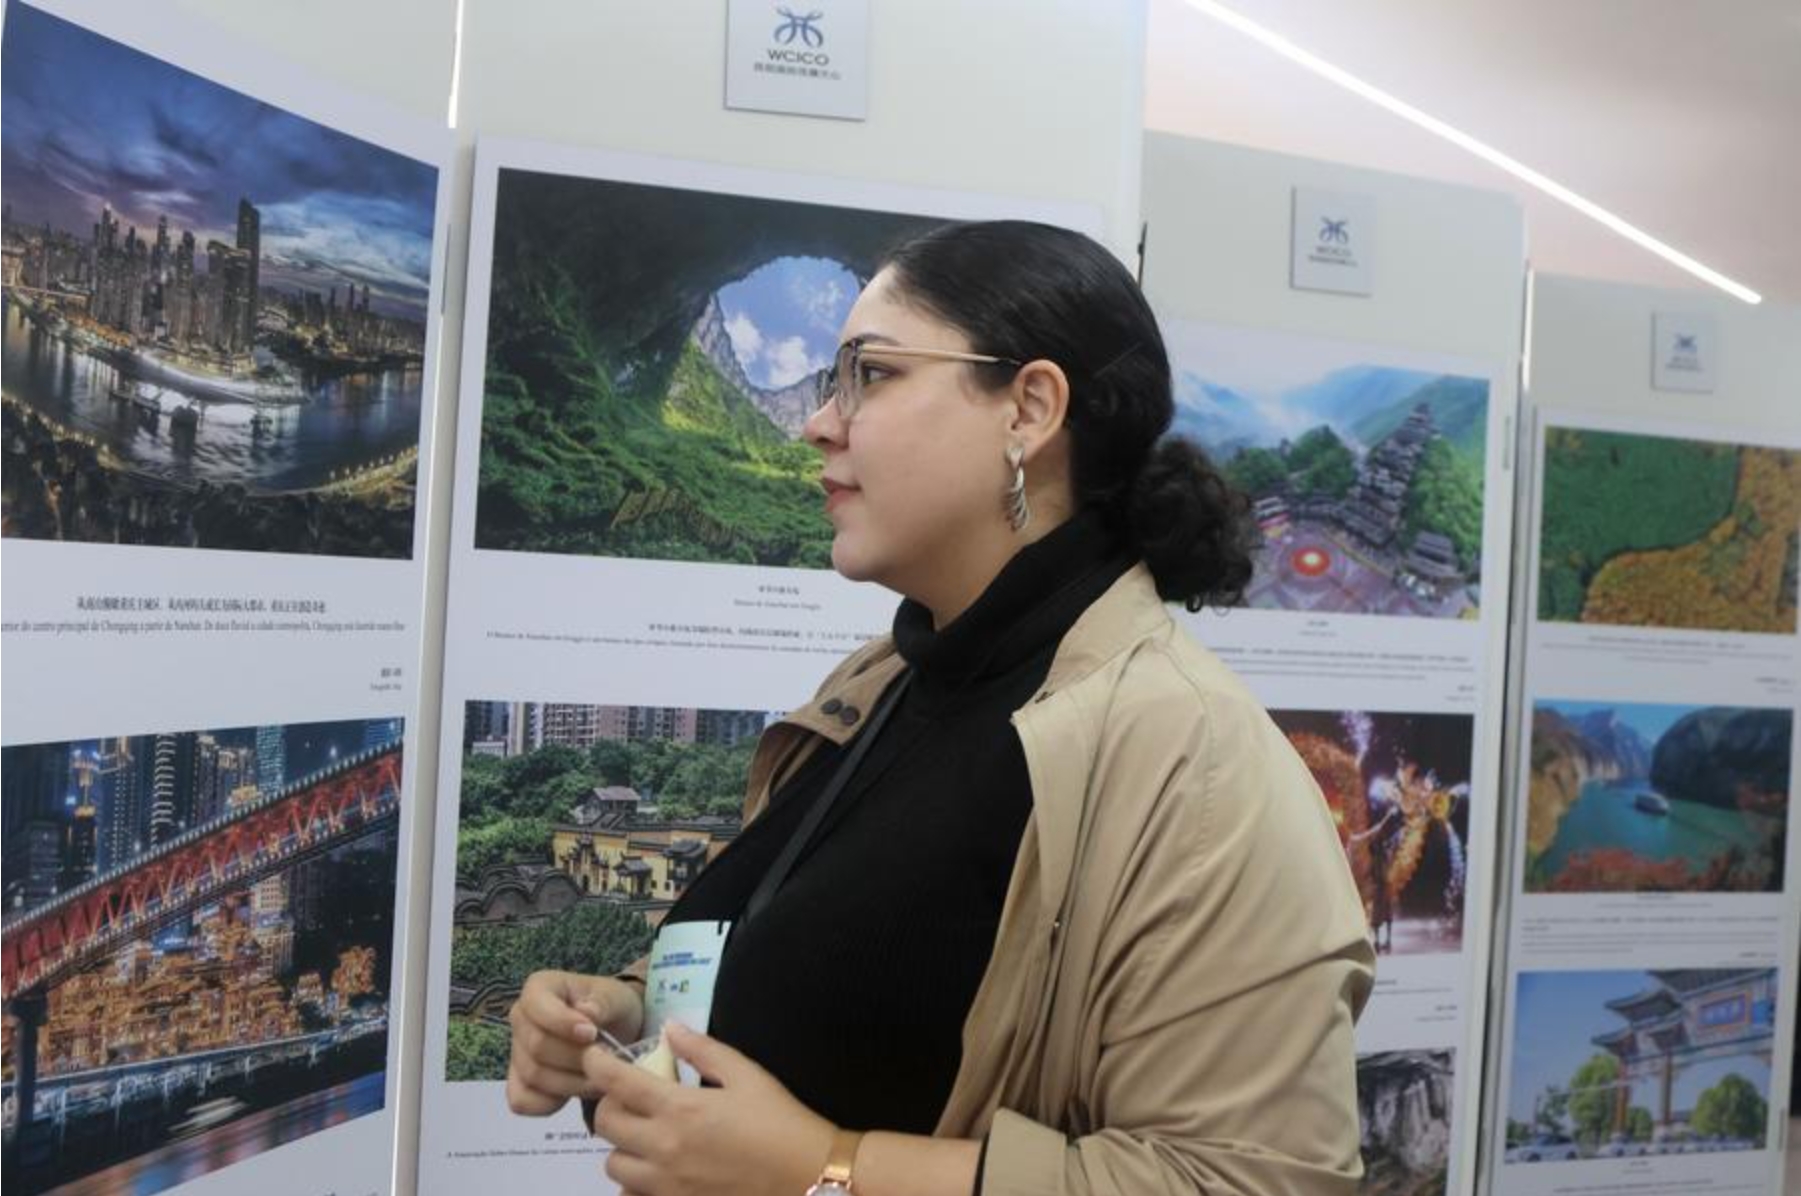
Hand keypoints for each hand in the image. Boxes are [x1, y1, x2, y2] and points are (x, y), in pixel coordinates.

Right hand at [506, 970, 644, 1116]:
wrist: (614, 1033)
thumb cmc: (612, 1009)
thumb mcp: (616, 998)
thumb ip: (602, 1003)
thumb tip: (586, 1013)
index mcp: (538, 988)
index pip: (537, 1006)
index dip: (563, 1023)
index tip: (592, 1034)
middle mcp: (520, 1018)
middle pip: (538, 1047)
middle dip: (576, 1058)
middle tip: (605, 1058)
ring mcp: (516, 1052)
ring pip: (534, 1076)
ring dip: (572, 1082)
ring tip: (599, 1075)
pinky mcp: (518, 1083)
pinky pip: (522, 1101)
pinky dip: (551, 1103)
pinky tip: (575, 1090)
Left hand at [587, 1021, 834, 1195]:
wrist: (807, 1173)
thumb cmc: (778, 1118)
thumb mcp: (745, 1073)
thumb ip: (702, 1050)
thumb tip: (669, 1028)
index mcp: (680, 1108)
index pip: (617, 1083)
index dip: (596, 1065)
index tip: (592, 1056)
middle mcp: (663, 1148)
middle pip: (605, 1126)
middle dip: (609, 1104)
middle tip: (629, 1096)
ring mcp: (666, 1184)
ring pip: (613, 1165)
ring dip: (621, 1145)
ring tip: (644, 1134)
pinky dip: (635, 1182)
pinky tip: (656, 1168)